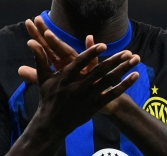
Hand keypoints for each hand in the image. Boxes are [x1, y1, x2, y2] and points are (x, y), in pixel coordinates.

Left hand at [19, 16, 96, 80]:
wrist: (91, 99)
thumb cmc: (71, 87)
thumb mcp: (51, 81)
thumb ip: (36, 75)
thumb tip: (19, 69)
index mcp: (58, 61)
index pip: (45, 47)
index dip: (37, 35)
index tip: (28, 22)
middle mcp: (67, 59)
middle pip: (55, 45)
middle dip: (45, 33)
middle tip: (36, 19)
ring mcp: (79, 63)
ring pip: (68, 52)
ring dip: (59, 43)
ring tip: (48, 35)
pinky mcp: (91, 71)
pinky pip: (91, 61)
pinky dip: (91, 49)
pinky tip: (89, 38)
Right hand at [20, 18, 140, 136]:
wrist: (52, 123)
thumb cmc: (48, 97)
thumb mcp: (43, 78)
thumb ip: (40, 59)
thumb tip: (31, 43)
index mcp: (65, 78)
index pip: (80, 64)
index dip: (91, 54)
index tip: (103, 45)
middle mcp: (78, 88)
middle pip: (99, 72)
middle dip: (114, 61)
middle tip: (127, 51)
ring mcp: (88, 98)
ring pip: (108, 82)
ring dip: (123, 70)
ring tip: (135, 60)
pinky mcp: (95, 106)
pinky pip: (113, 95)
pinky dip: (124, 85)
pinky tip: (135, 76)